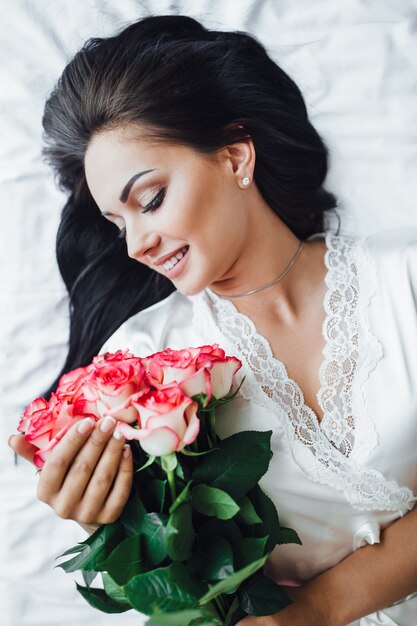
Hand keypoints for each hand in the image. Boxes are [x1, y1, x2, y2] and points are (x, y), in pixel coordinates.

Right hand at [8, 416, 132, 528]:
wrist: (88, 509)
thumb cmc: (67, 479)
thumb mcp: (50, 467)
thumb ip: (33, 452)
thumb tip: (13, 438)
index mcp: (45, 491)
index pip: (58, 463)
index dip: (73, 441)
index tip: (87, 421)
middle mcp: (64, 506)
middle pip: (82, 468)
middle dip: (97, 442)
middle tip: (109, 422)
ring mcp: (87, 513)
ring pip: (102, 478)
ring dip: (112, 452)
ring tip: (119, 433)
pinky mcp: (109, 517)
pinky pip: (120, 490)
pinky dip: (125, 469)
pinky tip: (127, 451)